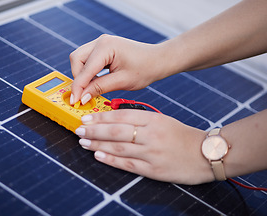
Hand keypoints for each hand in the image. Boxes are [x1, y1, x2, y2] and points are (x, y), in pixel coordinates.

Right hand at [69, 34, 169, 104]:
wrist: (158, 60)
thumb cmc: (145, 68)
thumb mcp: (122, 81)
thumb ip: (99, 88)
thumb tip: (83, 97)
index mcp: (106, 47)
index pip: (84, 70)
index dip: (78, 87)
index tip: (75, 101)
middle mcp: (101, 41)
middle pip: (76, 59)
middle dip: (77, 78)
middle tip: (83, 95)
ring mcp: (101, 43)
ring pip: (79, 59)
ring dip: (81, 75)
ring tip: (91, 89)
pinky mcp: (102, 48)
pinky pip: (87, 59)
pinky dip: (87, 71)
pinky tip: (95, 82)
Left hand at [75, 109, 213, 184]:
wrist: (206, 154)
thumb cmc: (182, 136)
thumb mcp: (162, 120)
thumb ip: (140, 119)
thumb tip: (114, 119)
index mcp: (153, 120)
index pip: (121, 116)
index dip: (101, 117)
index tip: (87, 117)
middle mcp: (150, 135)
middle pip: (116, 131)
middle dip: (94, 130)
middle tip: (79, 129)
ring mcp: (151, 153)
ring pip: (118, 147)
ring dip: (97, 144)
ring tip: (83, 142)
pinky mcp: (153, 170)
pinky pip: (127, 164)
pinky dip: (111, 160)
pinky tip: (98, 156)